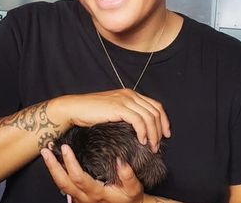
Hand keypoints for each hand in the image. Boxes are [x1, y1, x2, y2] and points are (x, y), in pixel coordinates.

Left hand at [41, 144, 143, 202]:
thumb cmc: (131, 199)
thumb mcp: (134, 188)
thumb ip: (128, 175)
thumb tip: (120, 160)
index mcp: (96, 194)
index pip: (78, 178)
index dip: (70, 163)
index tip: (66, 148)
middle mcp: (85, 198)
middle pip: (63, 182)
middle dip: (52, 165)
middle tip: (46, 150)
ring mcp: (80, 200)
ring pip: (61, 185)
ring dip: (53, 168)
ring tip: (48, 152)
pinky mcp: (78, 198)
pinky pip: (64, 186)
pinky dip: (58, 173)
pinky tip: (56, 162)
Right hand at [52, 89, 169, 151]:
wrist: (74, 109)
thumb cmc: (91, 113)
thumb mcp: (113, 111)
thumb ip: (126, 115)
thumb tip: (139, 130)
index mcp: (130, 94)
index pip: (155, 105)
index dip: (164, 120)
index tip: (166, 134)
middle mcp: (130, 94)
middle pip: (155, 111)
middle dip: (160, 129)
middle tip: (158, 145)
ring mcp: (125, 100)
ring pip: (149, 117)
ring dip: (153, 134)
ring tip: (151, 147)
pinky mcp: (119, 107)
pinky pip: (138, 121)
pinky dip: (143, 132)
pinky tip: (141, 141)